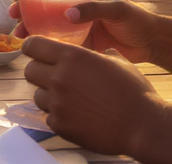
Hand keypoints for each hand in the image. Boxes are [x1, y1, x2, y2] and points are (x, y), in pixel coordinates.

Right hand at [9, 0, 157, 62]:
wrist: (153, 44)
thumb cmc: (138, 19)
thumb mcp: (117, 9)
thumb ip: (94, 9)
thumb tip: (68, 14)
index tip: (18, 1)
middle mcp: (78, 10)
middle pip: (46, 9)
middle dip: (27, 15)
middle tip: (15, 24)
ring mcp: (79, 28)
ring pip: (50, 28)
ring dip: (34, 32)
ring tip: (21, 40)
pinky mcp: (83, 46)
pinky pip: (61, 45)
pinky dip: (48, 47)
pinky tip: (38, 53)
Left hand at [23, 37, 166, 155]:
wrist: (142, 126)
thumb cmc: (134, 91)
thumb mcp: (119, 62)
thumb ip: (101, 55)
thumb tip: (102, 52)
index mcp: (72, 56)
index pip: (33, 45)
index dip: (32, 47)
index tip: (35, 52)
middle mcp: (59, 77)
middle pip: (29, 70)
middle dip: (39, 72)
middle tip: (54, 77)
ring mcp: (57, 103)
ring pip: (36, 94)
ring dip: (48, 95)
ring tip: (68, 99)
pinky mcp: (59, 124)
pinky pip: (48, 116)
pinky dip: (58, 115)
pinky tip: (76, 115)